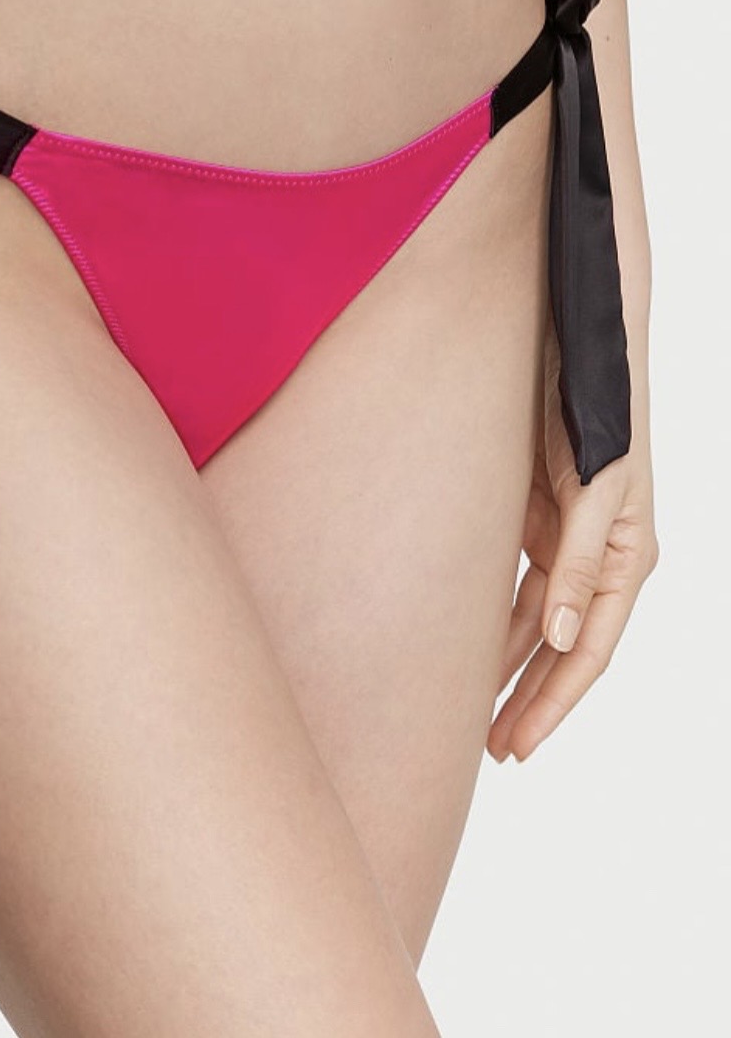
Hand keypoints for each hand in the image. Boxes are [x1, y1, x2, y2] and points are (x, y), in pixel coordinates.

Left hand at [487, 312, 657, 761]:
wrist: (576, 343)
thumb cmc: (599, 408)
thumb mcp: (597, 487)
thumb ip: (581, 562)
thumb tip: (565, 640)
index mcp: (626, 557)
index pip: (590, 651)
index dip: (556, 702)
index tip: (519, 745)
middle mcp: (598, 557)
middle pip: (562, 649)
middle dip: (530, 700)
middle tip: (494, 751)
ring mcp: (566, 538)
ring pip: (535, 622)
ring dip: (507, 665)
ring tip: (472, 714)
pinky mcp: (537, 515)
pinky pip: (515, 583)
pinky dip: (495, 617)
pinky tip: (468, 647)